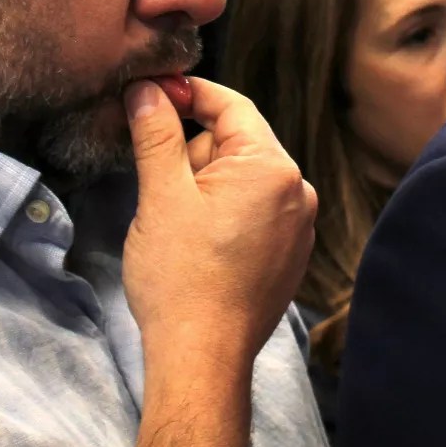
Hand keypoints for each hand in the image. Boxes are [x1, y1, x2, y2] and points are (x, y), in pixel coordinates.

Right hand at [121, 79, 316, 360]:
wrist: (203, 356)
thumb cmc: (181, 278)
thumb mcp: (161, 195)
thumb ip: (156, 134)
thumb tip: (148, 90)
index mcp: (272, 167)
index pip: (232, 105)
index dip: (189, 94)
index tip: (152, 92)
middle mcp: (297, 190)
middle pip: (237, 142)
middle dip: (195, 154)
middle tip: (161, 191)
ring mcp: (298, 225)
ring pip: (242, 178)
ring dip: (206, 186)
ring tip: (179, 228)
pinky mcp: (289, 254)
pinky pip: (254, 211)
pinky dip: (224, 214)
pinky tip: (199, 246)